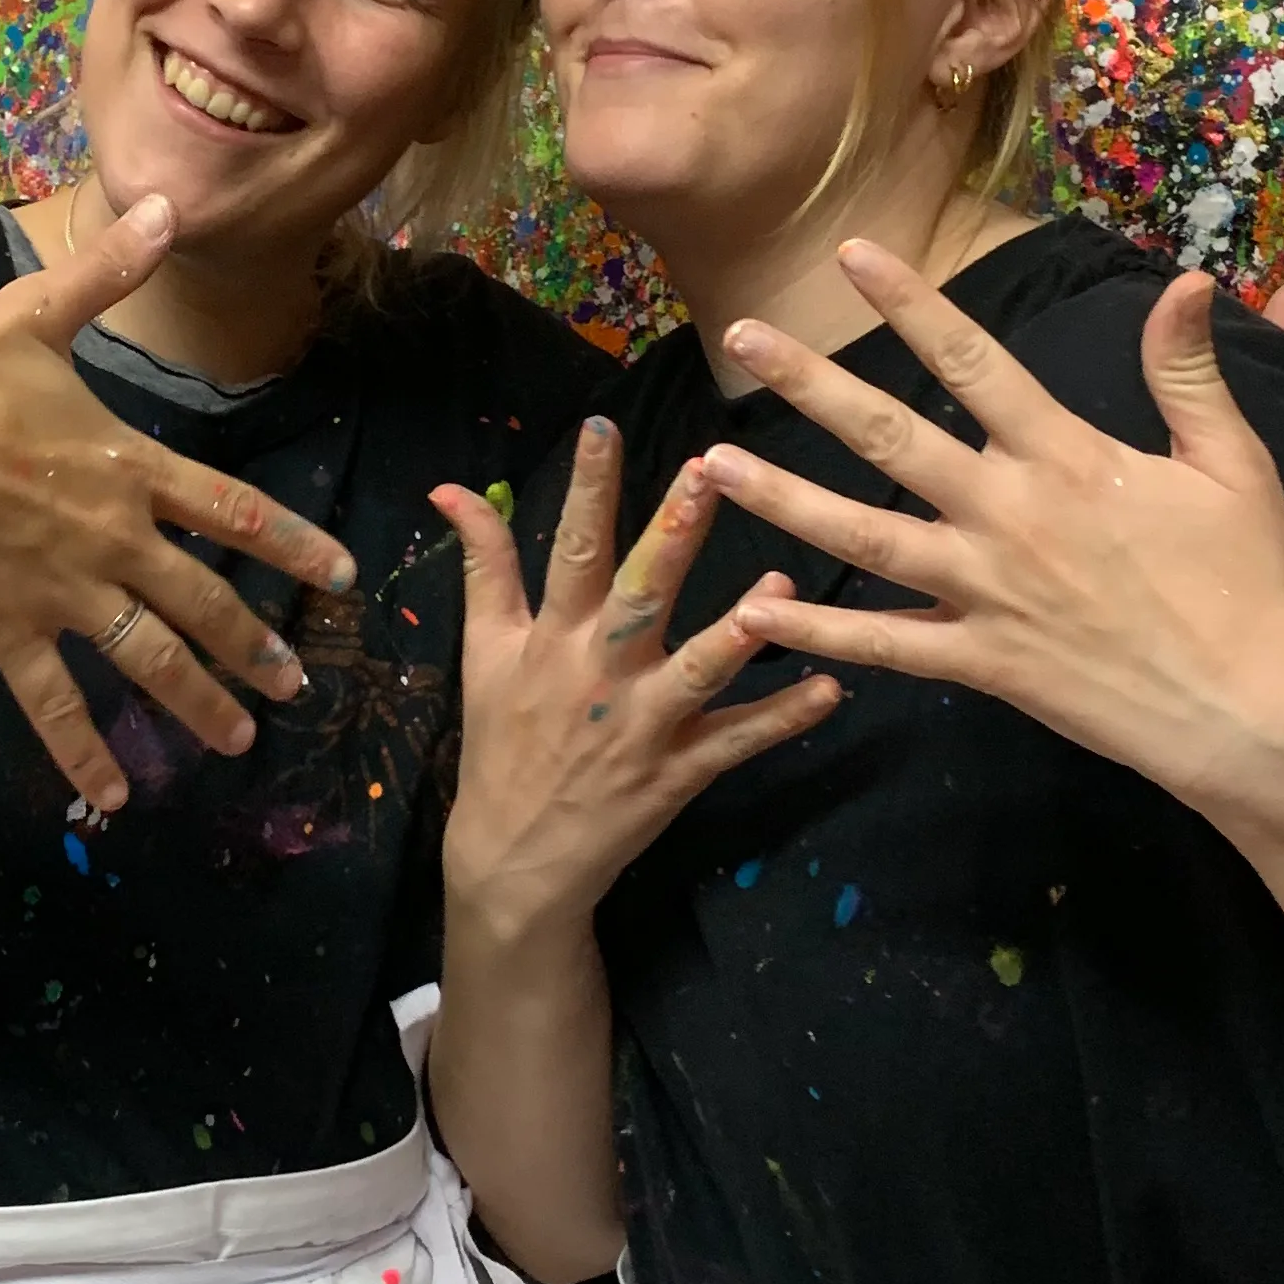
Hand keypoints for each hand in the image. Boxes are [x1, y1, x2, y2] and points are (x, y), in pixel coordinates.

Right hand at [0, 194, 358, 812]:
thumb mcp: (36, 315)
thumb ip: (108, 272)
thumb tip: (164, 203)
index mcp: (128, 466)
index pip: (235, 512)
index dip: (294, 545)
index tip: (342, 576)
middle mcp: (111, 538)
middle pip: (204, 601)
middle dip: (258, 646)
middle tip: (299, 684)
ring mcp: (62, 592)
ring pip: (149, 658)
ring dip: (199, 701)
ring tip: (242, 737)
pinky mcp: (6, 631)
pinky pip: (55, 704)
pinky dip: (85, 754)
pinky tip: (116, 799)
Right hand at [431, 420, 837, 941]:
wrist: (515, 857)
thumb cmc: (504, 741)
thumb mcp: (483, 652)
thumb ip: (483, 566)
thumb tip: (452, 488)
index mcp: (551, 639)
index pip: (569, 550)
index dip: (586, 489)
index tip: (603, 426)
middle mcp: (598, 674)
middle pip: (638, 596)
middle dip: (672, 536)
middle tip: (707, 475)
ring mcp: (642, 726)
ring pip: (697, 672)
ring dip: (738, 630)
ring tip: (782, 585)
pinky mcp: (678, 773)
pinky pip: (738, 741)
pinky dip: (784, 718)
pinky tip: (831, 689)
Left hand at [702, 244, 1283, 822]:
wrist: (1253, 715)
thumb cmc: (1251, 586)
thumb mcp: (1235, 466)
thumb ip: (1189, 374)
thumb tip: (1191, 282)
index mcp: (1067, 458)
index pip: (973, 361)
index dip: (910, 303)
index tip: (852, 254)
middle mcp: (1011, 515)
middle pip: (889, 437)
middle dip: (809, 383)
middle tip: (741, 336)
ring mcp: (988, 592)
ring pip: (863, 537)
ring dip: (781, 499)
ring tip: (710, 467)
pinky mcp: (983, 662)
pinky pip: (886, 643)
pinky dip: (818, 630)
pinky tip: (755, 608)